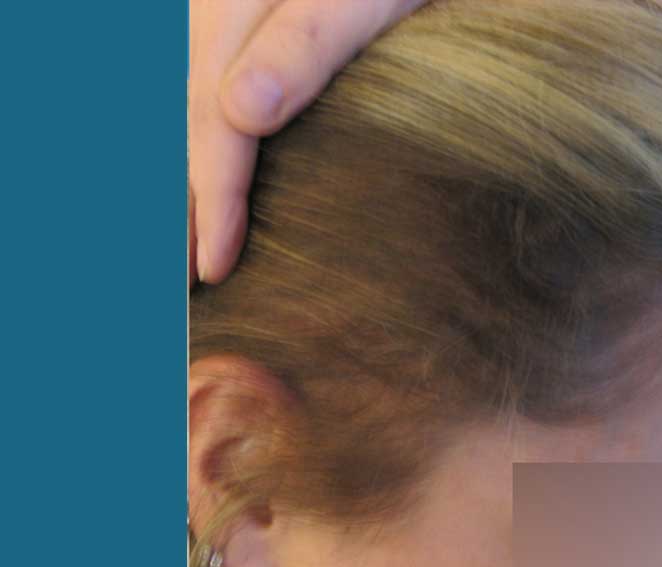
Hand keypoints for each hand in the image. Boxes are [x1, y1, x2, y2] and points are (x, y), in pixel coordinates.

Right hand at [189, 0, 425, 284]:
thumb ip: (311, 40)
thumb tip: (238, 113)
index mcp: (239, 5)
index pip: (215, 120)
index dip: (211, 198)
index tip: (214, 267)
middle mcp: (220, 8)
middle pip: (189, 115)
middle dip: (184, 200)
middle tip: (182, 276)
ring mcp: (229, 8)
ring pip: (193, 102)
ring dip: (188, 173)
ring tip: (187, 233)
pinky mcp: (252, 19)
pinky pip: (208, 82)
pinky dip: (209, 136)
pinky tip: (219, 165)